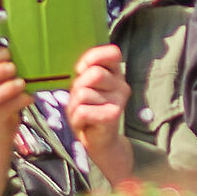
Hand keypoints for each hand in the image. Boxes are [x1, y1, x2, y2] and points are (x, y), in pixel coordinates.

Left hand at [65, 44, 133, 184]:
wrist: (99, 142)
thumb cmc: (89, 110)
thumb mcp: (85, 86)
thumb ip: (85, 72)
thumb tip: (82, 68)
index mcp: (116, 74)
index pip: (112, 53)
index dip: (92, 58)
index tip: (82, 71)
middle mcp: (122, 85)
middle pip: (94, 73)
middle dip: (79, 87)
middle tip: (81, 101)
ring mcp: (119, 100)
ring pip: (84, 94)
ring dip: (75, 106)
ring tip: (83, 114)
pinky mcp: (113, 116)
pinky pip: (82, 111)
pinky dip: (76, 119)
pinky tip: (84, 124)